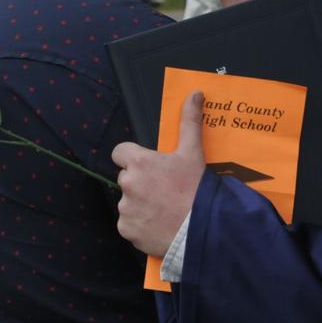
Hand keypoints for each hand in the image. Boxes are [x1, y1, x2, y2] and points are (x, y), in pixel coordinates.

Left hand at [111, 92, 205, 256]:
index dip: (132, 158)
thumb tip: (194, 93)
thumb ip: (189, 121)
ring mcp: (125, 208)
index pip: (120, 152)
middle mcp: (127, 183)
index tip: (149, 166)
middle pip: (126, 178)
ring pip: (128, 202)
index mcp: (139, 162)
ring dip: (140, 204)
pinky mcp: (127, 230)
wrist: (201, 228)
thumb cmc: (196, 188)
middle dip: (140, 182)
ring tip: (164, 210)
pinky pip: (129, 224)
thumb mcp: (193, 152)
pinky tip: (159, 224)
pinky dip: (140, 225)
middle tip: (163, 190)